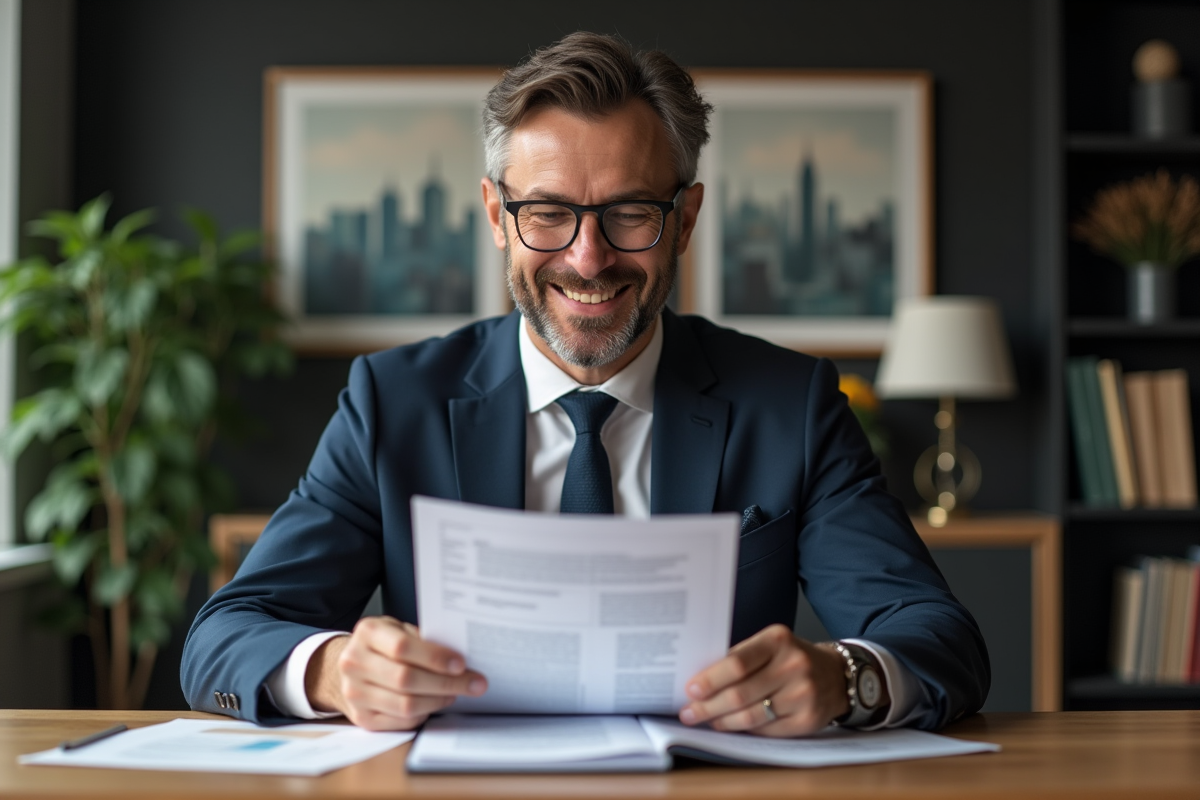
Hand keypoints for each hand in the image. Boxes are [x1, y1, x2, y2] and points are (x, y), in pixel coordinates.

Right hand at [305, 616, 486, 730]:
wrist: (351, 665)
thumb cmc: (383, 644)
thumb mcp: (398, 628)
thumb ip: (421, 639)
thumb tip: (459, 658)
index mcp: (368, 633)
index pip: (402, 647)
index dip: (435, 657)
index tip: (461, 664)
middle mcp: (354, 662)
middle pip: (406, 679)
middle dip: (446, 683)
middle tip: (474, 683)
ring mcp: (355, 692)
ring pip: (405, 704)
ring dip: (438, 700)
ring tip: (456, 692)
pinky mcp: (361, 717)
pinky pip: (401, 721)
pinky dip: (424, 713)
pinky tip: (436, 702)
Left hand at [678, 624, 849, 736]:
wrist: (835, 675)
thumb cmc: (790, 659)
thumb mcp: (769, 646)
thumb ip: (740, 658)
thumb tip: (700, 682)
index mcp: (778, 640)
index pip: (737, 663)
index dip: (711, 679)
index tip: (691, 689)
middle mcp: (793, 666)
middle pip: (740, 693)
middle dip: (708, 706)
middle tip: (689, 712)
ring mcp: (803, 694)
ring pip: (751, 716)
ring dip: (722, 721)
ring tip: (706, 720)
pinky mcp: (807, 720)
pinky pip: (766, 730)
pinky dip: (745, 730)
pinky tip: (731, 726)